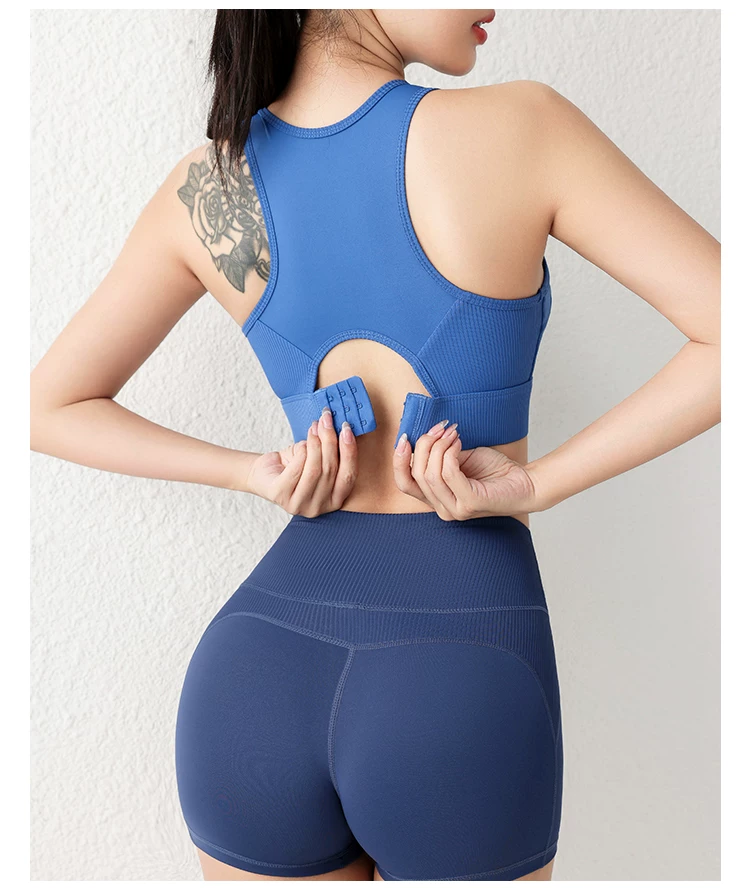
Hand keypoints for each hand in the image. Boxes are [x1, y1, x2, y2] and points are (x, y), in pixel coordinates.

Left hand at [245, 408, 357, 516]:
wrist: (264, 472)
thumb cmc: (294, 465)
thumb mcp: (317, 458)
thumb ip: (330, 450)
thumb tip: (337, 426)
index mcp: (334, 500)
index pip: (349, 476)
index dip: (349, 452)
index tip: (346, 429)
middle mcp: (319, 507)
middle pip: (331, 471)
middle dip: (330, 441)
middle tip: (327, 420)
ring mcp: (300, 505)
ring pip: (315, 471)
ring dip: (316, 444)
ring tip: (314, 427)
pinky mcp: (282, 497)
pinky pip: (296, 471)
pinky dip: (302, 453)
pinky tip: (302, 444)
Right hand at [392, 420, 540, 520]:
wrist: (526, 483)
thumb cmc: (495, 471)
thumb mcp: (460, 459)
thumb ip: (440, 455)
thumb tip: (424, 437)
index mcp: (436, 499)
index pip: (404, 483)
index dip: (399, 459)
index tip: (406, 437)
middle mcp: (442, 508)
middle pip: (415, 474)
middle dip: (424, 445)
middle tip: (440, 428)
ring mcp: (455, 509)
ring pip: (429, 473)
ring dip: (438, 446)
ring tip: (452, 433)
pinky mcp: (469, 503)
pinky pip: (448, 473)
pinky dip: (450, 453)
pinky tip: (459, 443)